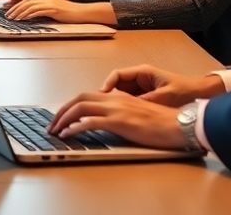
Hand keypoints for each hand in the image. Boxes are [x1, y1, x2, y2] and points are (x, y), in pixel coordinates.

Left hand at [4, 0, 96, 22]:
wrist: (84, 12)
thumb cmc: (71, 14)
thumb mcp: (55, 12)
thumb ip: (44, 12)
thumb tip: (33, 17)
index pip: (27, 0)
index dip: (17, 6)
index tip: (10, 12)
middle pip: (26, 2)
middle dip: (15, 9)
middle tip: (7, 16)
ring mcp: (50, 3)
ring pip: (30, 6)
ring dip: (19, 12)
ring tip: (12, 18)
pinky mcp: (54, 9)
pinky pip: (38, 11)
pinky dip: (29, 15)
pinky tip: (23, 19)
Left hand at [48, 89, 185, 149]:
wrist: (179, 124)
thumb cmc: (163, 122)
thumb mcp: (137, 114)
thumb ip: (121, 113)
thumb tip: (108, 122)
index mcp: (118, 96)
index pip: (87, 95)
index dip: (71, 104)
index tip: (62, 115)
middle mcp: (114, 99)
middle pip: (79, 98)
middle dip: (61, 110)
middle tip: (52, 124)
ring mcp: (116, 109)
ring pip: (80, 108)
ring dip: (63, 119)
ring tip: (55, 130)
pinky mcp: (119, 122)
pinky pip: (89, 122)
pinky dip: (74, 128)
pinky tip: (67, 135)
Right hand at [100, 64, 226, 106]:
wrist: (202, 94)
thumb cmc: (186, 91)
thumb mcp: (164, 96)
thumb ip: (145, 101)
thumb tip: (128, 107)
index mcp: (143, 72)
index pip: (117, 75)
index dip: (106, 85)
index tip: (101, 96)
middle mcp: (140, 78)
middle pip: (117, 85)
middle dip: (108, 96)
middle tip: (102, 108)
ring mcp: (143, 88)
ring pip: (122, 94)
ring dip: (116, 103)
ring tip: (110, 114)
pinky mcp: (147, 97)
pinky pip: (131, 101)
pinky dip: (126, 108)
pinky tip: (123, 117)